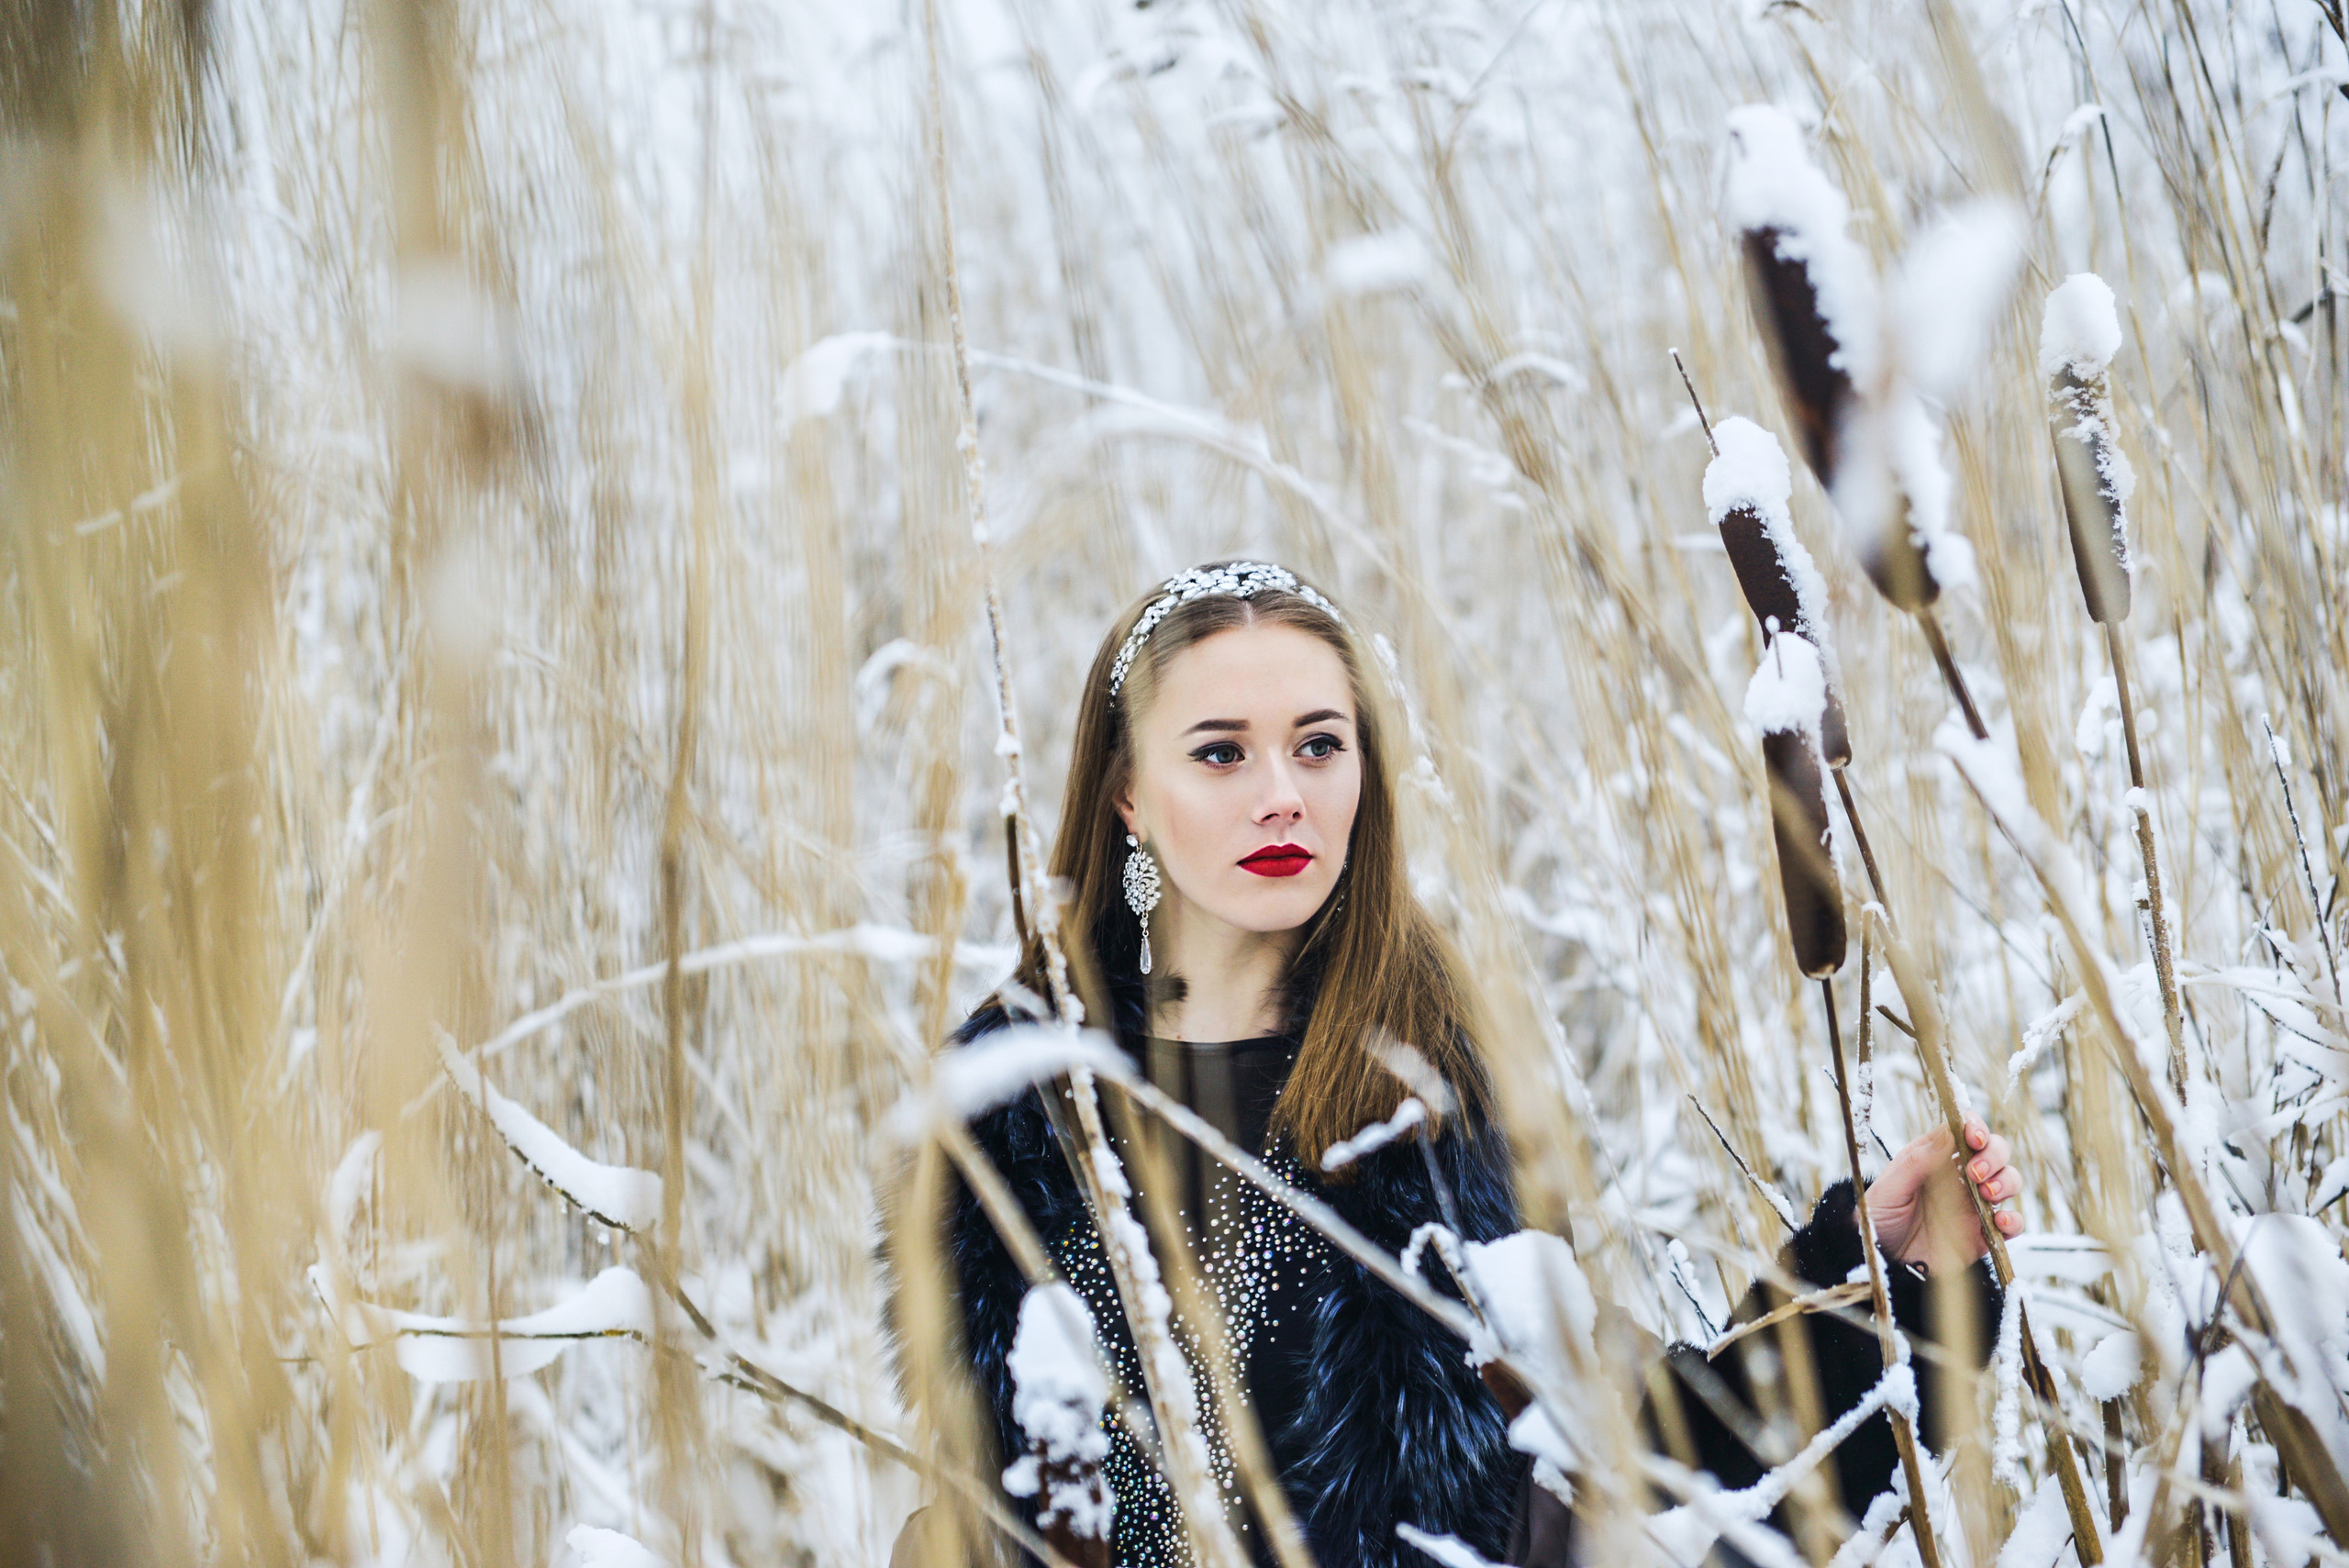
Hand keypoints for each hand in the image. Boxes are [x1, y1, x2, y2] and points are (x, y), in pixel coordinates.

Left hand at [1864, 1117, 2020, 1274]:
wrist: (1883, 1260)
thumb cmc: (1881, 1217)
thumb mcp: (1890, 1188)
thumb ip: (1917, 1161)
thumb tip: (1947, 1132)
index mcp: (1935, 1157)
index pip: (1965, 1131)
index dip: (1975, 1127)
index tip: (1973, 1137)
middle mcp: (1960, 1177)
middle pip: (1995, 1151)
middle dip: (1994, 1154)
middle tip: (1975, 1172)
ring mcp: (1975, 1204)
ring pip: (2009, 1180)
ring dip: (2006, 1181)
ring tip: (1986, 1193)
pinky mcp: (1983, 1233)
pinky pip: (2012, 1223)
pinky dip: (2013, 1219)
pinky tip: (1998, 1222)